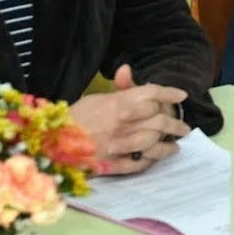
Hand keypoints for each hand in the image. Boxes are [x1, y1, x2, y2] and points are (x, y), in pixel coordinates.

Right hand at [67, 65, 189, 176]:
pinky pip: (138, 164)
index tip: (181, 96)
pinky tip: (155, 159)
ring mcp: (117, 145)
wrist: (49, 143)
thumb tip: (127, 69)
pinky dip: (149, 161)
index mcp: (117, 104)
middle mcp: (121, 123)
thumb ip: (118, 90)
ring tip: (175, 147)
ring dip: (167, 146)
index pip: (152, 94)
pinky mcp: (111, 165)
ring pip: (153, 144)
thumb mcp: (95, 99)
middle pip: (159, 120)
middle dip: (175, 124)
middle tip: (184, 128)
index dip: (169, 93)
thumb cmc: (74, 118)